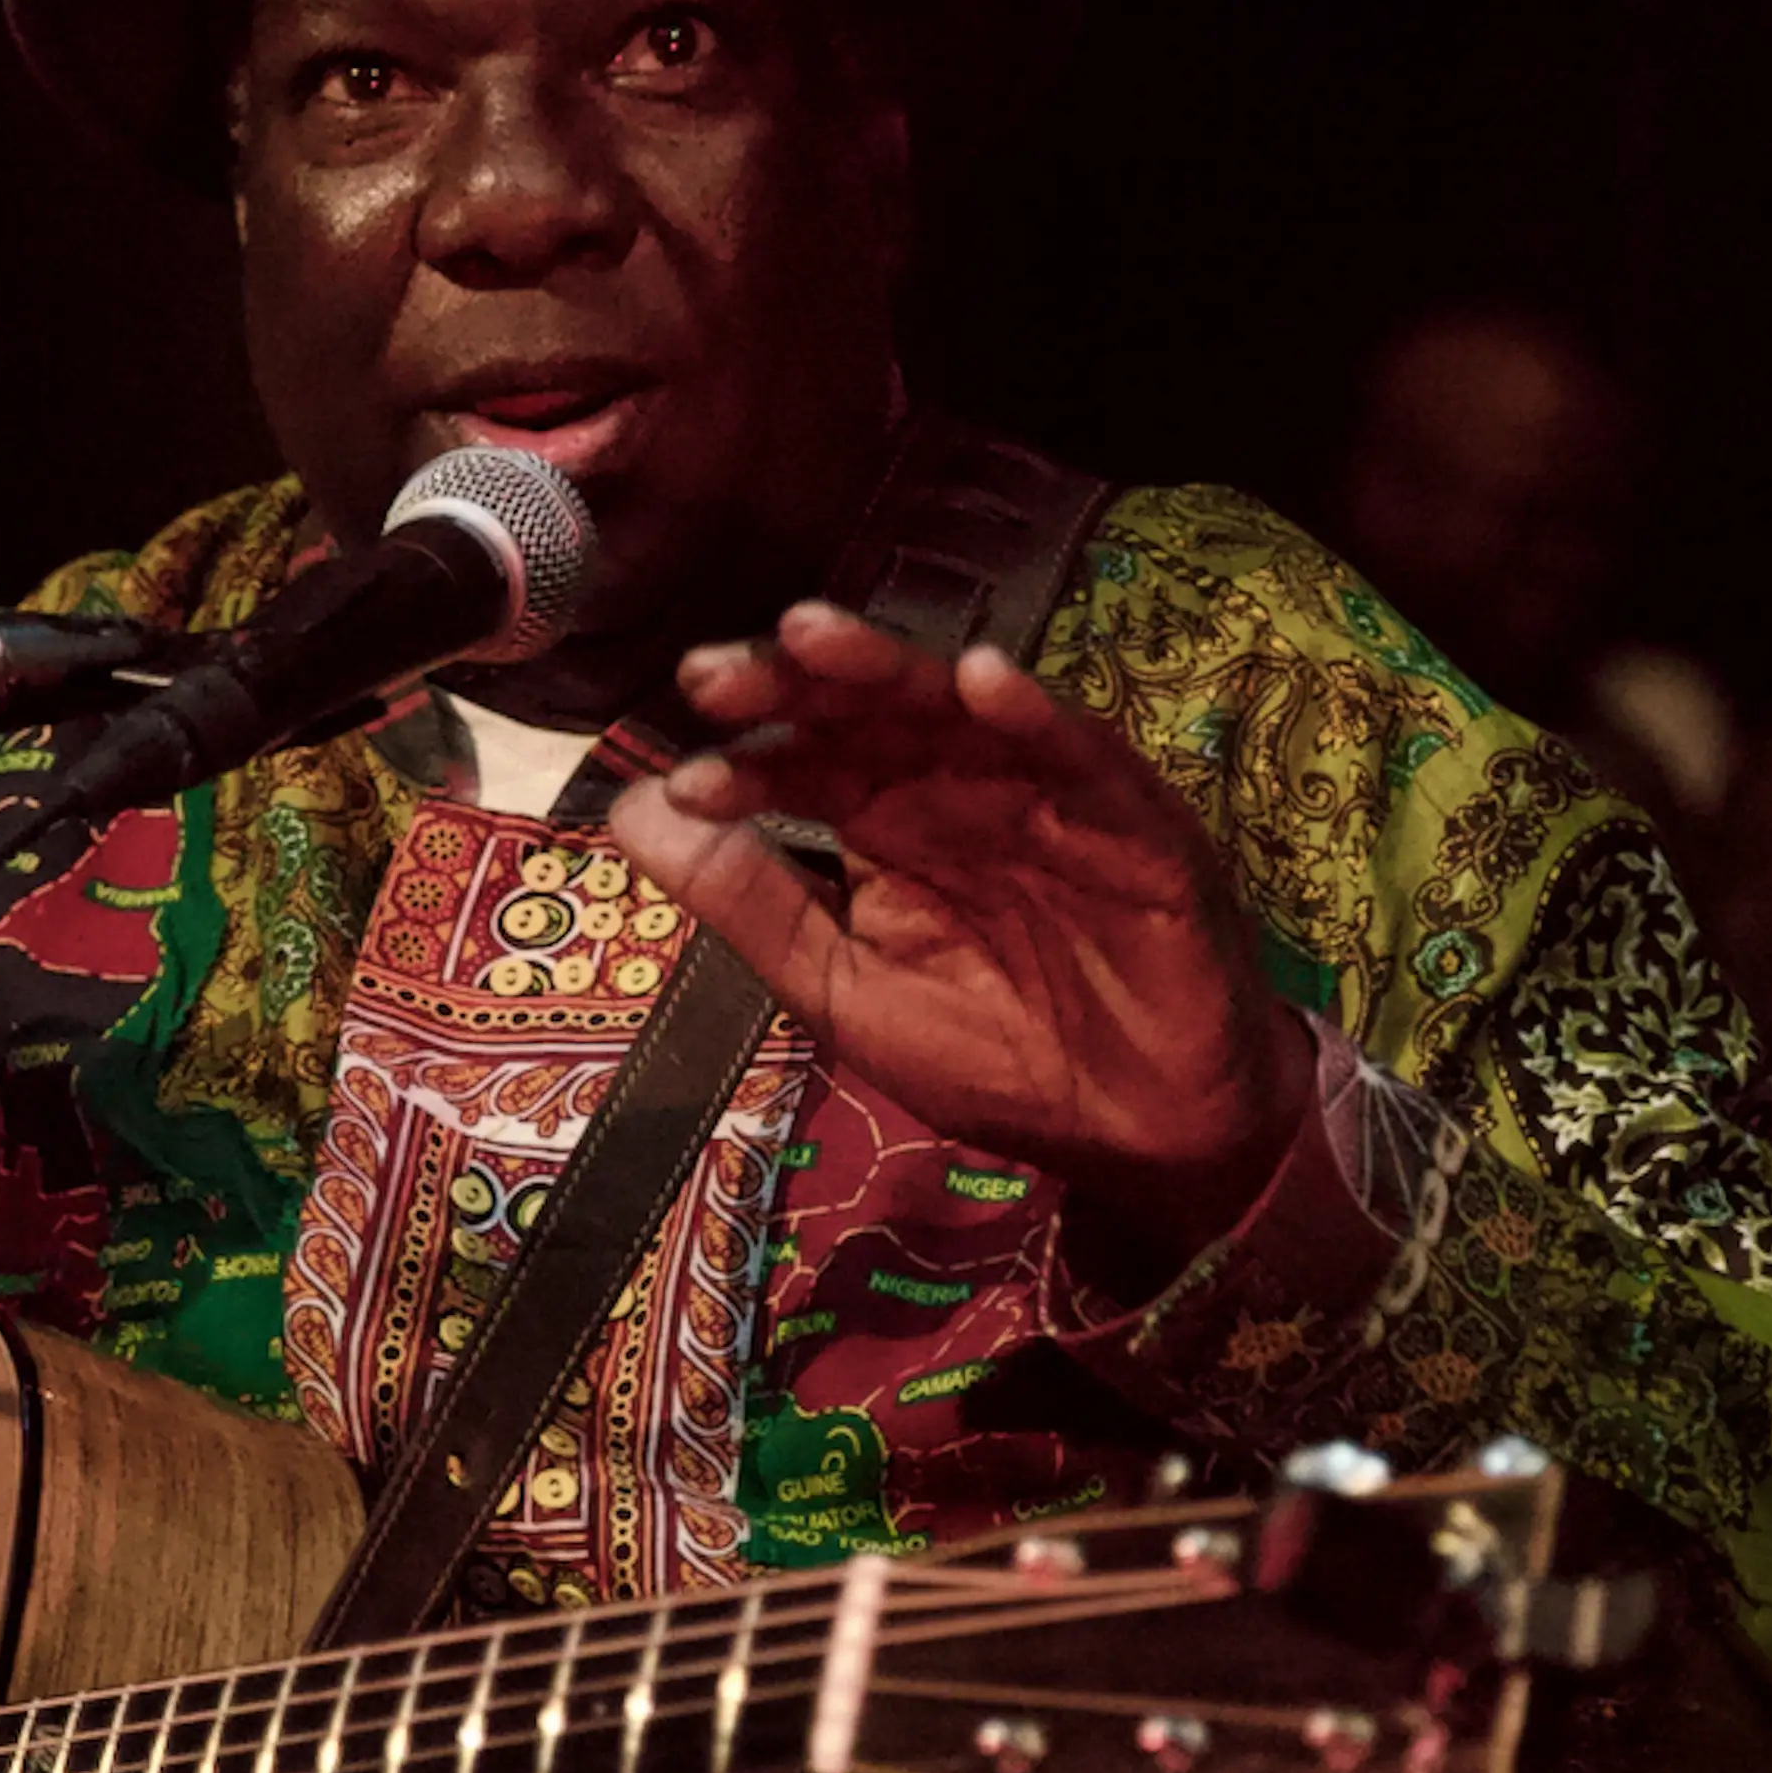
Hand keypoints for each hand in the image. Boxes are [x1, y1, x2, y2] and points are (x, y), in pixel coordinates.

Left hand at [607, 602, 1307, 1259]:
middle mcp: (960, 792)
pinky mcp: (1133, 824)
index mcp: (888, 830)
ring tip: (815, 637)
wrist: (1141, 1135)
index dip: (745, 761)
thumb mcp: (847, 995)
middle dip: (795, 685)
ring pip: (960, 711)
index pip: (805, 767)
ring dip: (890, 671)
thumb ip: (752, 906)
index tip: (685, 780)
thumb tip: (630, 815)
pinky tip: (982, 681)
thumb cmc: (998, 1061)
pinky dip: (1038, 716)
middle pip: (870, 714)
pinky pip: (1083, 757)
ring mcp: (1046, 798)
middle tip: (717, 673)